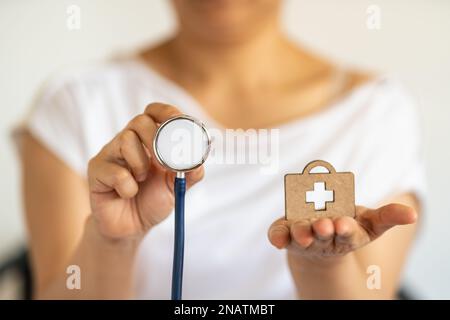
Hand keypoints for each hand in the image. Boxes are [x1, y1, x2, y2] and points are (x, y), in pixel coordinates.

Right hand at [87, 103, 203, 239]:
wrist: (131, 228)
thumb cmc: (152, 201)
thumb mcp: (176, 186)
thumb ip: (191, 171)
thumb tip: (200, 157)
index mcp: (148, 140)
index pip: (154, 112)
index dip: (167, 112)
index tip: (179, 122)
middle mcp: (127, 141)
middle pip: (140, 121)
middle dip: (156, 140)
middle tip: (164, 164)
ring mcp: (110, 154)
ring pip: (125, 140)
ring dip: (141, 165)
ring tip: (142, 180)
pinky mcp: (97, 170)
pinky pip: (115, 170)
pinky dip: (128, 186)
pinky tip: (127, 193)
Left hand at [268, 204, 416, 259]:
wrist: (321, 237)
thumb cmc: (348, 225)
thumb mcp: (370, 221)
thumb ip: (388, 216)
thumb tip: (412, 214)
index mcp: (346, 235)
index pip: (347, 235)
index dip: (346, 230)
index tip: (344, 225)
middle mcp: (323, 238)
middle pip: (323, 237)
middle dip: (324, 231)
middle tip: (324, 226)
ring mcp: (303, 236)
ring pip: (301, 238)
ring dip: (301, 235)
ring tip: (302, 232)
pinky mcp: (286, 233)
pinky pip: (278, 235)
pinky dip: (276, 236)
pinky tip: (276, 238)